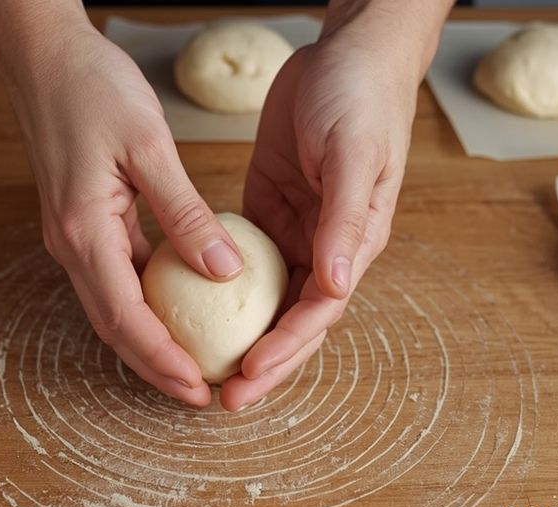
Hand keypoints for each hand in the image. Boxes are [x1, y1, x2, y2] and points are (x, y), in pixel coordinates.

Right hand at [0, 22, 243, 406]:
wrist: (46, 58)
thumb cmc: (92, 89)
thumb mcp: (149, 147)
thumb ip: (185, 212)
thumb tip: (224, 269)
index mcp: (85, 231)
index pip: (126, 316)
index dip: (162, 359)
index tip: (198, 388)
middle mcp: (72, 245)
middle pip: (115, 327)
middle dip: (156, 367)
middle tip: (199, 395)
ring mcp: (74, 237)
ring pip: (114, 309)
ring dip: (150, 344)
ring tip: (191, 368)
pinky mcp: (84, 225)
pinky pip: (116, 280)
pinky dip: (145, 308)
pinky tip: (176, 313)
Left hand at [220, 10, 432, 410]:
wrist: (345, 55)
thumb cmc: (362, 100)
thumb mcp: (355, 155)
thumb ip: (346, 220)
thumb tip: (334, 284)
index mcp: (354, 244)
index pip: (318, 312)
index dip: (285, 349)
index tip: (248, 375)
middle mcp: (325, 249)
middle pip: (293, 322)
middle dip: (264, 364)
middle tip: (224, 399)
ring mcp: (295, 233)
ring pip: (267, 303)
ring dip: (242, 339)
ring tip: (208, 371)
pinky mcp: (267, 214)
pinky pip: (245, 264)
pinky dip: (224, 293)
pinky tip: (195, 311)